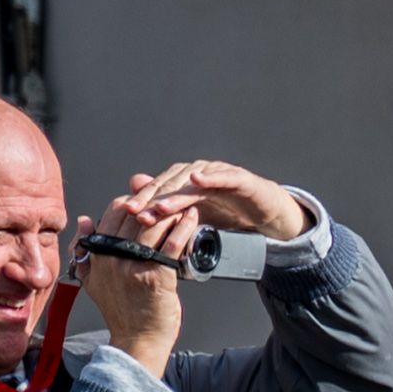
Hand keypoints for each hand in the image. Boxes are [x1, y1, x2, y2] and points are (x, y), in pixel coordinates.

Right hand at [76, 190, 199, 377]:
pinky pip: (171, 245)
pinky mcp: (156, 277)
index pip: (112, 214)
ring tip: (186, 204)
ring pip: (152, 227)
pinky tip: (193, 219)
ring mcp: (132, 267)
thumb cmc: (123, 311)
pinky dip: (183, 228)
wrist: (138, 340)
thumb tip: (86, 220)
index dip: (131, 201)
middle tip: (172, 196)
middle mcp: (111, 258)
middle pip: (134, 216)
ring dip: (171, 212)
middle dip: (155, 202)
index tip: (148, 200)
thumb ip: (86, 250)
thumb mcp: (93, 280)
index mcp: (96, 255)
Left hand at [135, 160, 311, 241]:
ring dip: (176, 193)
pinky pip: (224, 177)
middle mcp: (198, 172)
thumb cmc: (229, 213)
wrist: (265, 212)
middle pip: (171, 184)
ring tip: (161, 206)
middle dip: (153, 198)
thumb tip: (144, 213)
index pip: (159, 188)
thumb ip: (171, 215)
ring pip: (192, 182)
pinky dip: (210, 177)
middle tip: (138, 212)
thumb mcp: (196, 219)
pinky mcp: (240, 178)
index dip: (143, 198)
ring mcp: (218, 173)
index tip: (127, 212)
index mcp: (185, 181)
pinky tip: (197, 180)